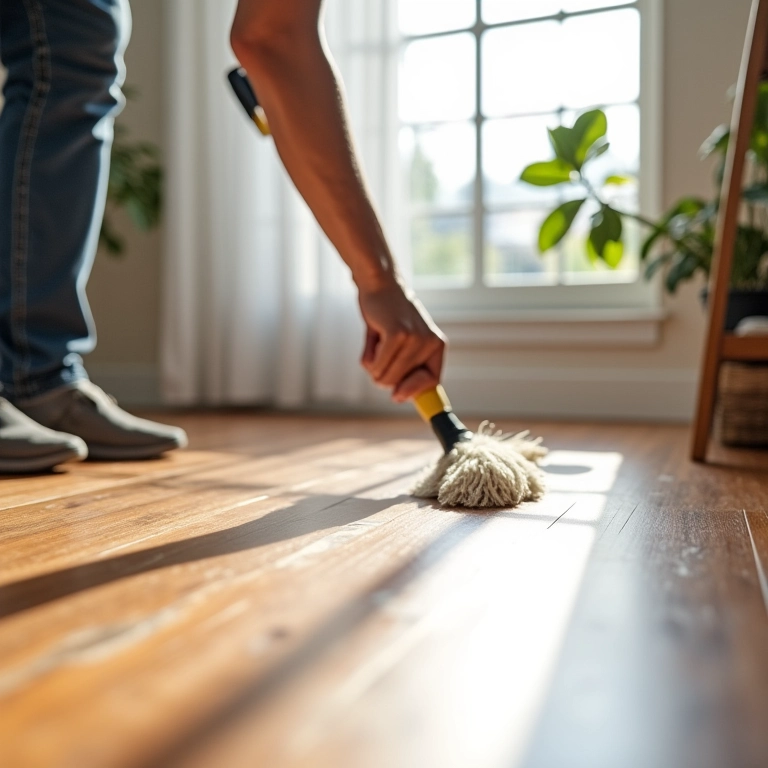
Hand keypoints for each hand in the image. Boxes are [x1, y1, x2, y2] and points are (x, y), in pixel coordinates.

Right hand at [358, 280, 445, 402]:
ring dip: (375, 369)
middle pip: (402, 383)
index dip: (413, 391)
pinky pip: (379, 366)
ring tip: (375, 345)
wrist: (380, 283)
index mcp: (436, 345)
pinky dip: (369, 361)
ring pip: (388, 378)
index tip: (396, 397)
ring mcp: (415, 339)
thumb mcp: (402, 341)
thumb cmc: (388, 315)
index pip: (432, 381)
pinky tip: (371, 341)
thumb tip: (398, 396)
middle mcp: (430, 343)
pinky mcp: (398, 335)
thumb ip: (402, 367)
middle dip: (385, 376)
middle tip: (379, 355)